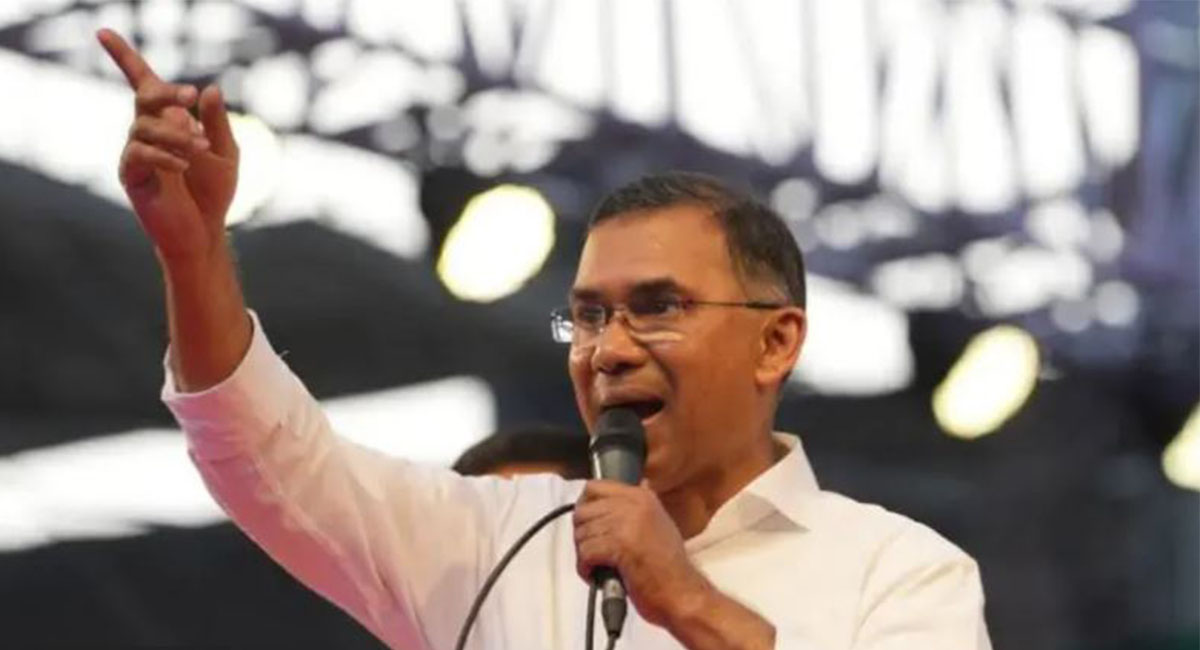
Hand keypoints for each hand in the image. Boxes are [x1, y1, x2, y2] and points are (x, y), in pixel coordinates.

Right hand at [97, 29, 238, 264]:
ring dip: (174, 134)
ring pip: (143, 127)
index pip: (142, 82)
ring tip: (200, 149)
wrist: (206, 232)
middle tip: (191, 97)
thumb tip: (210, 90)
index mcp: (169, 121)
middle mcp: (148, 132)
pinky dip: (163, 155)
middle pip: (144, 97)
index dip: (123, 56)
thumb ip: (217, 124)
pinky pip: (138, 154)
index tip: (103, 31)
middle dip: (166, 93)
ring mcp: (136, 153)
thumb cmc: (213, 192)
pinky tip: (184, 165)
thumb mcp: (226, 153)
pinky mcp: (132, 176)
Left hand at [573, 480, 710, 627]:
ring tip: (598, 566)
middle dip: (582, 535)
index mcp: (642, 497)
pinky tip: (597, 575)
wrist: (681, 593)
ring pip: (582, 533)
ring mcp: (627, 524)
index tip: (586, 522)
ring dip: (584, 554)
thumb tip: (637, 486)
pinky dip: (585, 568)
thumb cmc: (670, 568)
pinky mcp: (620, 546)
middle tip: (591, 550)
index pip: (594, 487)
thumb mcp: (660, 524)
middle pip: (583, 511)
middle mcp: (634, 505)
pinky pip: (585, 552)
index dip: (585, 507)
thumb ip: (640, 508)